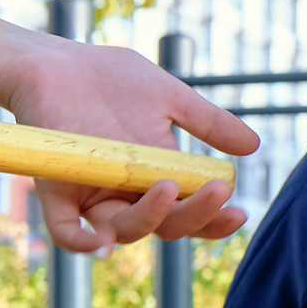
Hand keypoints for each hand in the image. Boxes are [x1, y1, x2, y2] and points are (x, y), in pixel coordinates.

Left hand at [5, 42, 258, 251]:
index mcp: (158, 176)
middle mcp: (127, 193)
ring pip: (125, 230)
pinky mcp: (56, 190)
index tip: (238, 211)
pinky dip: (83, 244)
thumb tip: (252, 146)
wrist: (54, 61)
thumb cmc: (110, 78)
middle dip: (195, 217)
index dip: (214, 221)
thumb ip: (209, 123)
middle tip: (217, 193)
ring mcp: (92, 194)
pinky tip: (103, 246)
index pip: (189, 212)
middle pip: (165, 226)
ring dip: (152, 219)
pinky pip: (67, 231)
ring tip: (168, 188)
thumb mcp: (170, 98)